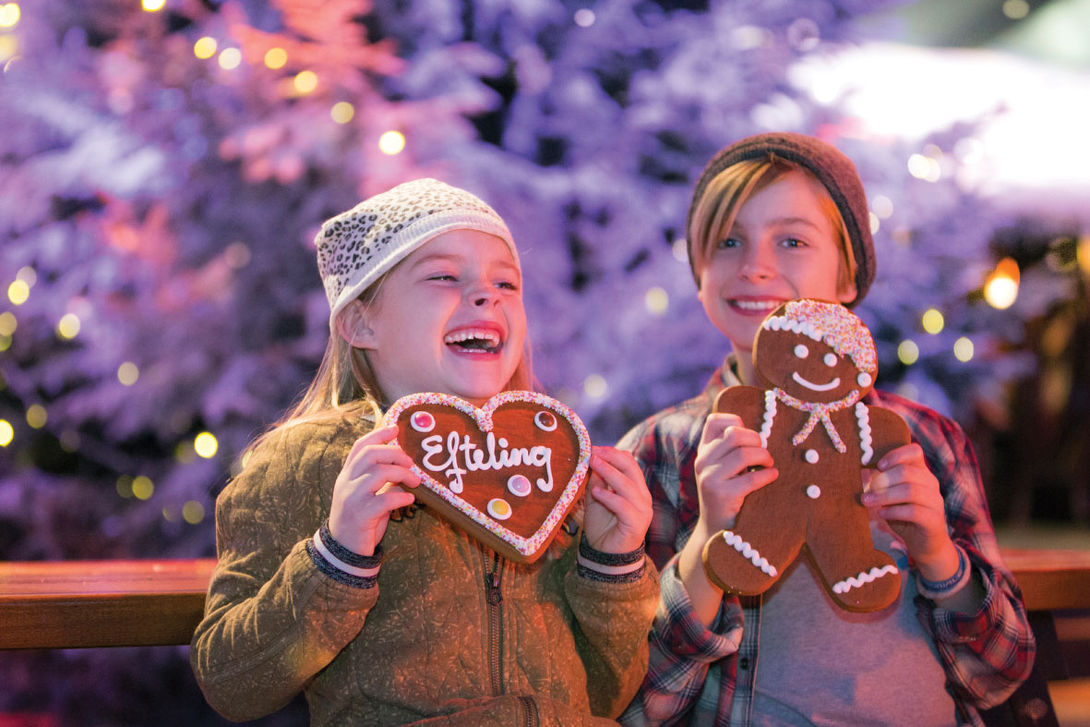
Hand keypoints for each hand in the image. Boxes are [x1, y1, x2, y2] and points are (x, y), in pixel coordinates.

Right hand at [327, 425, 418, 555]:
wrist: (344, 549)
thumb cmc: (360, 520)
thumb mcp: (368, 496)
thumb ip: (381, 481)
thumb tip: (405, 469)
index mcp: (347, 475)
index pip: (360, 447)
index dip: (378, 435)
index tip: (395, 428)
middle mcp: (347, 482)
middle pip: (371, 454)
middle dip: (395, 453)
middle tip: (411, 462)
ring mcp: (353, 498)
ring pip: (379, 473)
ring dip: (402, 474)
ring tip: (415, 482)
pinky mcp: (362, 514)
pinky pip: (385, 499)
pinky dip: (402, 497)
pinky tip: (409, 499)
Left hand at [581, 446, 652, 554]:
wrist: (605, 556)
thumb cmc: (602, 525)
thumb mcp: (595, 498)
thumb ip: (596, 481)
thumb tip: (591, 459)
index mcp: (635, 487)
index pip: (629, 462)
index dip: (611, 452)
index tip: (592, 448)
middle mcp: (642, 496)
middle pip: (631, 468)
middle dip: (610, 457)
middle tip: (592, 453)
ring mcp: (642, 510)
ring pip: (628, 485)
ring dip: (609, 472)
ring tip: (592, 464)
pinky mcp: (637, 524)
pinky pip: (624, 506)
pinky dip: (609, 497)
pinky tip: (596, 491)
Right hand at [691, 412, 777, 537]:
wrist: (715, 531)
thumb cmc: (728, 495)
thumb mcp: (723, 469)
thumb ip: (733, 450)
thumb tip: (760, 434)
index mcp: (703, 451)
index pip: (714, 421)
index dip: (736, 421)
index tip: (749, 437)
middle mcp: (702, 461)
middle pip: (734, 434)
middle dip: (756, 441)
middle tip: (764, 455)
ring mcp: (709, 478)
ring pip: (744, 454)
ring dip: (764, 457)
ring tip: (768, 465)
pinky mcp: (721, 495)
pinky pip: (751, 478)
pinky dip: (768, 475)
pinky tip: (772, 476)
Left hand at [861, 443, 956, 578]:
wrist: (925, 544)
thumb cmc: (902, 515)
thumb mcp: (891, 496)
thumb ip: (882, 483)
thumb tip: (860, 471)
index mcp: (921, 472)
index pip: (914, 451)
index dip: (895, 455)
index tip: (878, 466)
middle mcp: (931, 483)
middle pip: (908, 472)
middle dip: (883, 480)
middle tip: (866, 491)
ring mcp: (935, 501)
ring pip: (910, 491)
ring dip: (884, 496)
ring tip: (867, 502)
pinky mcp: (934, 519)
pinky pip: (913, 511)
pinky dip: (894, 511)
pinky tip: (882, 514)